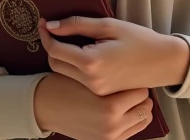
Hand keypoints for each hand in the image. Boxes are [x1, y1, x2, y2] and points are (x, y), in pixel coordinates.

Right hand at [33, 72, 152, 139]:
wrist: (44, 106)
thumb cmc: (65, 85)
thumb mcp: (85, 73)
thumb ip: (108, 67)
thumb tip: (136, 57)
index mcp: (109, 106)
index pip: (141, 90)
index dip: (135, 78)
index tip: (130, 73)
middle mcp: (113, 125)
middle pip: (145, 105)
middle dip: (138, 93)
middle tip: (130, 83)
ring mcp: (110, 136)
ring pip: (143, 118)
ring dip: (138, 106)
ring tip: (128, 95)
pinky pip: (134, 130)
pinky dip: (133, 118)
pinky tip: (124, 108)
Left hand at [40, 16, 189, 95]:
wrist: (163, 62)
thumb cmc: (139, 39)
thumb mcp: (108, 26)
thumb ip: (77, 25)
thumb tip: (52, 26)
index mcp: (91, 62)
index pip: (55, 50)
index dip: (45, 34)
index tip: (44, 22)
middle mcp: (90, 80)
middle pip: (55, 63)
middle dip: (52, 46)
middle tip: (57, 30)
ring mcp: (95, 90)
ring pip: (64, 72)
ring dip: (62, 56)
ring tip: (71, 40)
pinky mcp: (101, 93)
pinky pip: (77, 79)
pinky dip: (73, 66)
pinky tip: (82, 54)